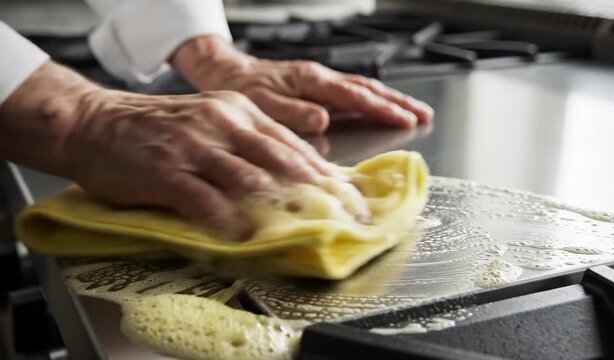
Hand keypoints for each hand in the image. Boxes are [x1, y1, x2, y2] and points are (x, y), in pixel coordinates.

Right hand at [0, 62, 337, 228]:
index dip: (327, 173)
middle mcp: (222, 124)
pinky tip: (244, 237)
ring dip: (282, 207)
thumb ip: (250, 147)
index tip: (350, 197)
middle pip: (283, 160)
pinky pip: (205, 199)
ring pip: (249, 178)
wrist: (96, 123)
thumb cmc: (159, 128)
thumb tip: (292, 181)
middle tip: (344, 217)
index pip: (294, 144)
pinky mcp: (166, 171)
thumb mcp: (212, 123)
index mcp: (239, 111)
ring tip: (308, 228)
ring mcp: (194, 147)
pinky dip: (227, 220)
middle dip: (320, 193)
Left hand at [171, 35, 433, 133]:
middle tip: (424, 115)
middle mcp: (320, 77)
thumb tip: (323, 120)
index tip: (405, 120)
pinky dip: (373, 100)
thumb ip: (292, 112)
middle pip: (368, 88)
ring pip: (363, 88)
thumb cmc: (243, 90)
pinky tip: (382, 107)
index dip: (382, 109)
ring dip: (391, 100)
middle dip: (398, 102)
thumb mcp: (262, 103)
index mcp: (311, 80)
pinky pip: (353, 92)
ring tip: (414, 111)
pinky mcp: (317, 86)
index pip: (355, 96)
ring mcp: (321, 80)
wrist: (228, 72)